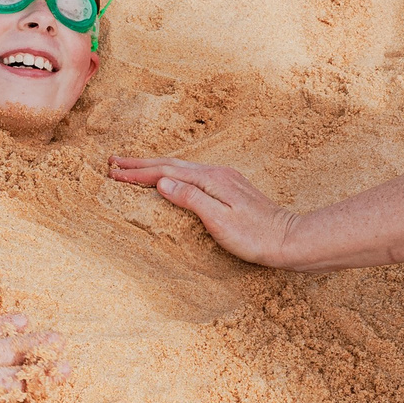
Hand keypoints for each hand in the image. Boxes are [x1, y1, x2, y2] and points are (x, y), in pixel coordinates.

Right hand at [106, 155, 302, 266]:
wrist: (289, 239)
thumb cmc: (255, 237)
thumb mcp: (219, 221)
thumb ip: (190, 199)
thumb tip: (162, 182)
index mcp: (210, 180)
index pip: (165, 173)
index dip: (138, 173)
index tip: (114, 173)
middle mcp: (216, 173)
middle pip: (171, 164)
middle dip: (140, 164)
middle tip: (113, 163)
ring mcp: (224, 179)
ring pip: (181, 167)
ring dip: (155, 166)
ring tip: (133, 167)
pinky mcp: (230, 187)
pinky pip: (192, 174)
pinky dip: (172, 173)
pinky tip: (170, 177)